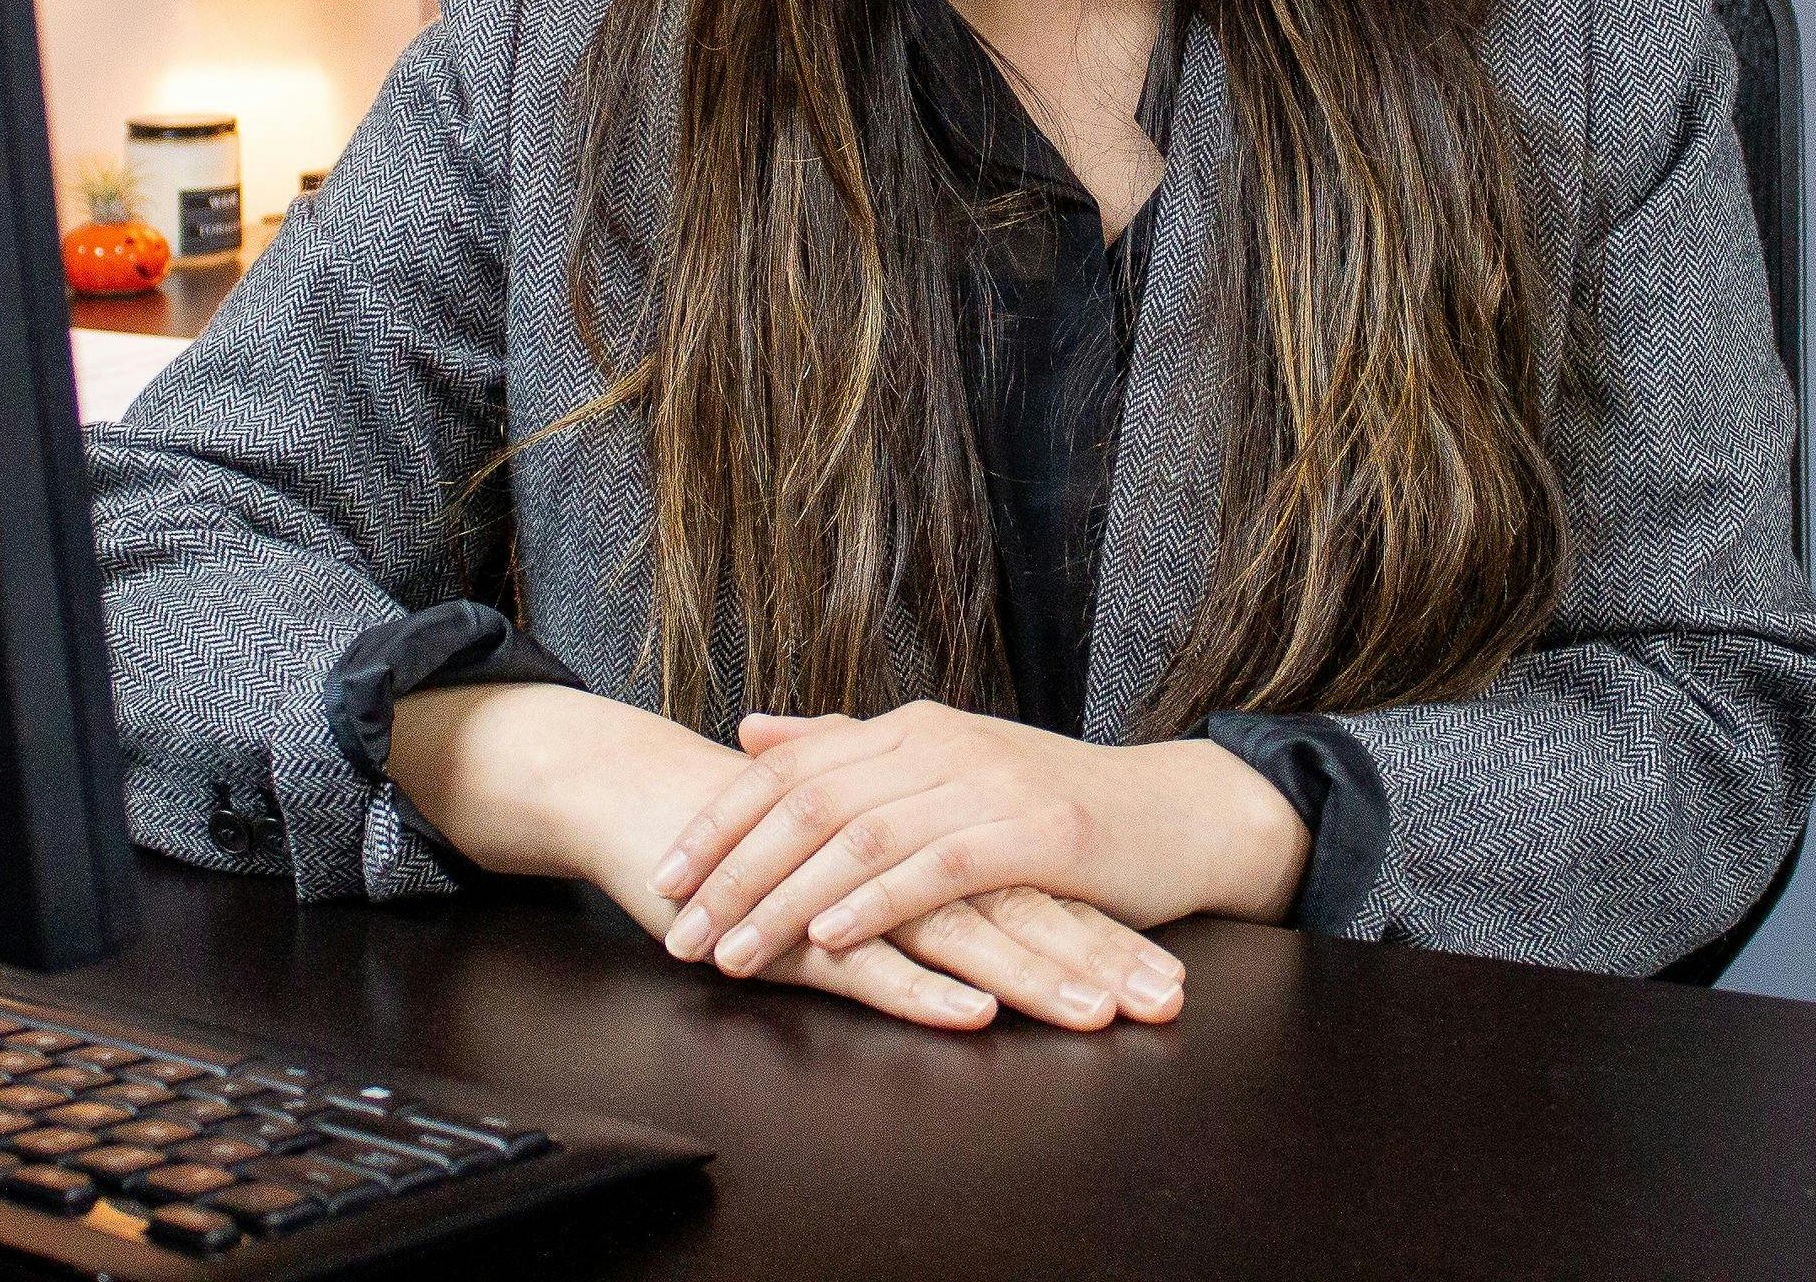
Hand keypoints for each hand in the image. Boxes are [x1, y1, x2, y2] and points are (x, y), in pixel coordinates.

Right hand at [384, 682, 1169, 1031]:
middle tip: (1165, 1000)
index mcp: (924, 836)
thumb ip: (918, 877)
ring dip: (1033, 976)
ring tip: (1099, 1013)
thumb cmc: (756, 839)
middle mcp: (900, 854)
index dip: (1102, 930)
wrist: (646, 801)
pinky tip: (974, 1013)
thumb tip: (995, 921)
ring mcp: (849, 888)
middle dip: (1096, 958)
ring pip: (958, 935)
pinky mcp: (797, 926)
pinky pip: (868, 961)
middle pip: (1017, 911)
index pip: (1032, 889)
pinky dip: (924, 985)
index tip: (1169, 974)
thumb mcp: (857, 858)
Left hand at [644, 700, 1308, 992]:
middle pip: (809, 803)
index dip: (720, 823)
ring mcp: (988, 783)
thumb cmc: (1054, 807)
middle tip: (677, 930)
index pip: (790, 771)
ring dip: (786, 899)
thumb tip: (753, 731)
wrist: (1175, 815)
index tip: (661, 876)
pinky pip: (939, 869)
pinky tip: (833, 939)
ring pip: (861, 838)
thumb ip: (849, 750)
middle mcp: (939, 744)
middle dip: (733, 871)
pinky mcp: (1035, 832)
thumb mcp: (946, 769)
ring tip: (733, 951)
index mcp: (910, 730)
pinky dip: (880, 902)